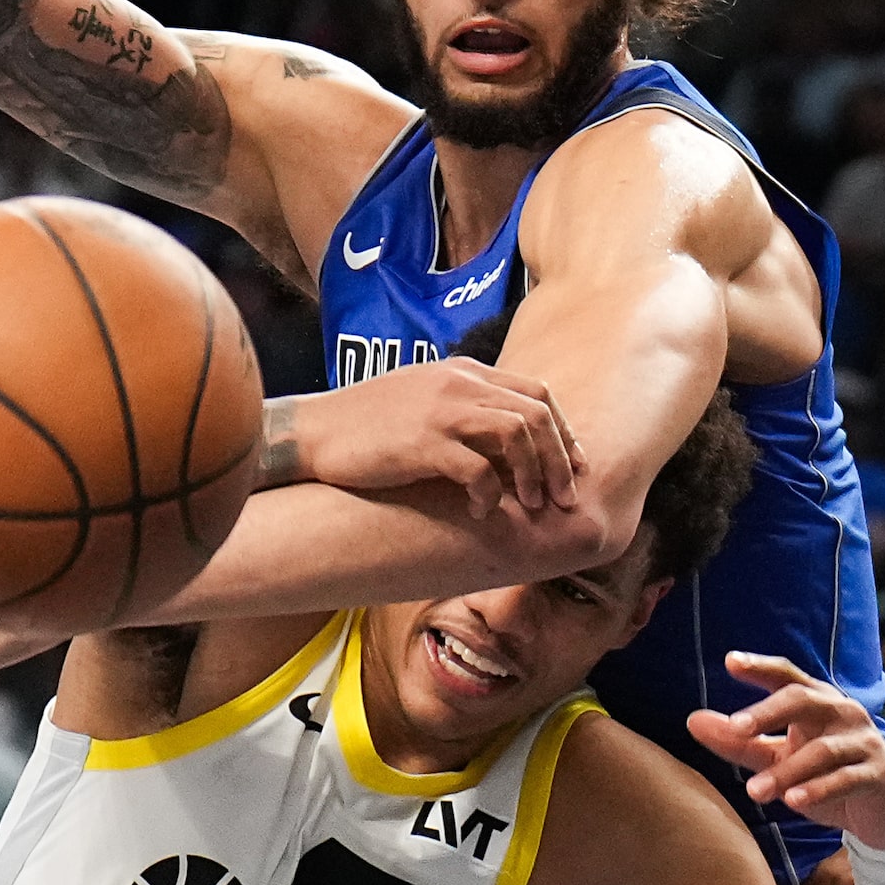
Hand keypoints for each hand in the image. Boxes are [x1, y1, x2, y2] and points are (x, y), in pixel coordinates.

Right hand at [277, 357, 584, 514]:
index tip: (573, 467)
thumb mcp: (424, 400)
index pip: (536, 392)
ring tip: (530, 505)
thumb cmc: (366, 425)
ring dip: (533, 475)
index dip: (564, 432)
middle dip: (559, 460)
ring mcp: (440, 411)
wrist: (312, 431)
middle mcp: (459, 384)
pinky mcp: (422, 443)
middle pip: (536, 414)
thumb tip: (509, 444)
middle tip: (565, 498)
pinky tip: (483, 511)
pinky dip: (490, 494)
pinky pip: (478, 469)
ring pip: (516, 435)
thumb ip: (465, 409)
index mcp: (464, 372)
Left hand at [687, 653, 884, 852]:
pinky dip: (819, 789)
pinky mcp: (878, 773)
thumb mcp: (780, 759)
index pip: (786, 676)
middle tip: (736, 728)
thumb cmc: (827, 776)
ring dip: (786, 771)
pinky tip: (794, 801)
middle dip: (768, 712)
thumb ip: (740, 742)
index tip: (730, 662)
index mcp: (816, 701)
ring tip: (755, 791)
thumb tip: (693, 721)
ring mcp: (863, 741)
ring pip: (821, 749)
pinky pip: (846, 778)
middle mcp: (841, 712)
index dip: (760, 666)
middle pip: (803, 699)